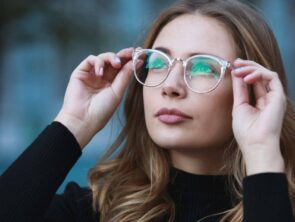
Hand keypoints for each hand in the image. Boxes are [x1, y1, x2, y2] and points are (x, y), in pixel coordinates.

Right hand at [54, 47, 133, 148]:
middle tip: (132, 51)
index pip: (122, 69)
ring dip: (111, 57)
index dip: (131, 61)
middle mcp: (102, 78)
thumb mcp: (117, 92)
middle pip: (114, 61)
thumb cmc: (101, 110)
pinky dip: (97, 62)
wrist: (83, 119)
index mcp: (112, 85)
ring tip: (116, 64)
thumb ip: (125, 76)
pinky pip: (90, 60)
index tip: (141, 54)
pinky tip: (100, 72)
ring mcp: (92, 75)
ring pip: (103, 58)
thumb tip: (136, 62)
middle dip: (124, 55)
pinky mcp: (81, 72)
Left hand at [231, 58, 286, 174]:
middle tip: (235, 62)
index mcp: (259, 102)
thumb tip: (236, 74)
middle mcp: (268, 98)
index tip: (233, 65)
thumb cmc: (246, 131)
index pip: (253, 82)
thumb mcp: (239, 106)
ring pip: (266, 73)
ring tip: (238, 69)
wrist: (256, 144)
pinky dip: (259, 73)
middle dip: (247, 66)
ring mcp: (274, 97)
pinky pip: (272, 77)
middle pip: (260, 75)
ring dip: (251, 68)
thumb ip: (240, 89)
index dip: (244, 71)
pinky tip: (247, 77)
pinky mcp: (279, 96)